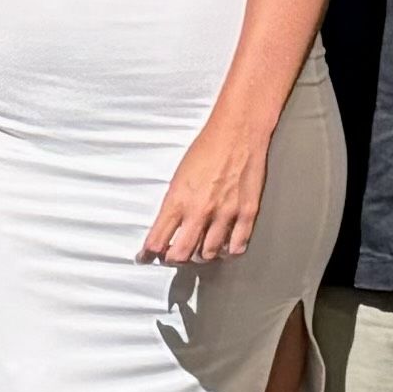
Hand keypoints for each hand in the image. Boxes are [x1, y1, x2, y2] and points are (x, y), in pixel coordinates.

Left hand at [134, 114, 272, 266]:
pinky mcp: (247, 213)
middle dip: (174, 259)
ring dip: (201, 256)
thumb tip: (166, 227)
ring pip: (209, 253)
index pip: (157, 240)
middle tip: (173, 256)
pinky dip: (229, 251)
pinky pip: (237, 245)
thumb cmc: (206, 149)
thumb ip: (173, 204)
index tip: (145, 257)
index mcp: (178, 200)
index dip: (149, 253)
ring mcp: (225, 214)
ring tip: (198, 251)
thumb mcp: (178, 176)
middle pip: (182, 254)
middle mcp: (200, 211)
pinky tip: (225, 247)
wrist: (237, 132)